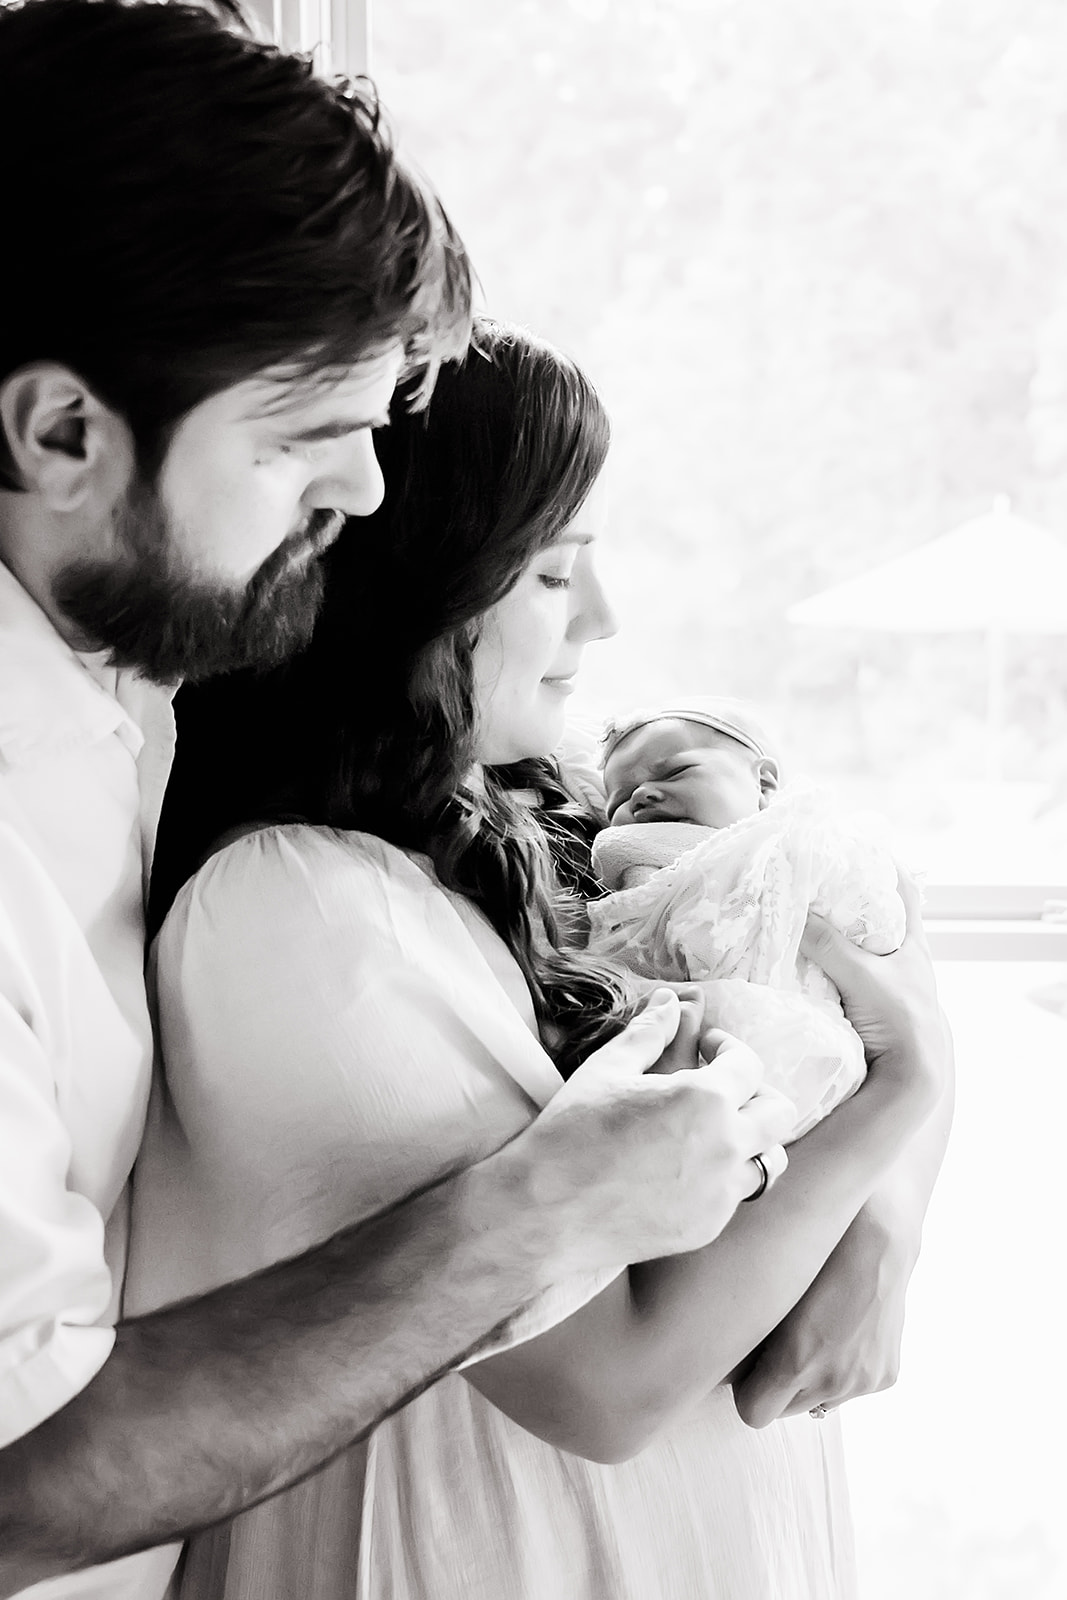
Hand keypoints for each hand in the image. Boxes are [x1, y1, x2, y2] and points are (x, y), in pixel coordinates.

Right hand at [518, 989, 795, 1273]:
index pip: (748, 1065)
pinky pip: (736, 1193)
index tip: (708, 1048)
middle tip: (723, 1087)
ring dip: (751, 1139)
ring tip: (713, 1131)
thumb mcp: (608, 1069)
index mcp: (704, 1098)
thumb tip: (670, 1001)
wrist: (548, 1214)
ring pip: (768, 1159)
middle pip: (778, 1113)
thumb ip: (648, 1032)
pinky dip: (723, 1175)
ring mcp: (721, 1192)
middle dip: (757, 1092)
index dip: (728, 1049)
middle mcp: (726, 1146)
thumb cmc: (572, 1133)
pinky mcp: (709, 1225)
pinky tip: (686, 1166)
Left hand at [732, 1198, 912, 1427]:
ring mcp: (863, 1380)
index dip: (747, 1387)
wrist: (878, 1229)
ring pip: (820, 1401)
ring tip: (815, 1330)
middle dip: (778, 1384)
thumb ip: (749, 1335)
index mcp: (796, 1361)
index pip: (752, 1413)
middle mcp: (833, 1380)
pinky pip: (852, 1387)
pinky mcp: (887, 1374)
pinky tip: (844, 1328)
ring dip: (812, 1378)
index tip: (750, 1361)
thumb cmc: (813, 1248)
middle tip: (780, 1341)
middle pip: (785, 1410)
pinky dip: (843, 1368)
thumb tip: (722, 1356)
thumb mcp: (770, 1289)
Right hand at [801, 869, 945, 1081]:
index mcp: (911, 943)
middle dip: (839, 895)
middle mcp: (896, 957)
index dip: (879, 861)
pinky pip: (833, 971)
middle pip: (869, 912)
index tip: (849, 842)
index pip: (900, 887)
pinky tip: (791, 957)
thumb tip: (793, 911)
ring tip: (790, 912)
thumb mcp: (866, 976)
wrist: (908, 1076)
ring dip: (823, 931)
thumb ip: (831, 946)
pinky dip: (814, 962)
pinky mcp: (858, 1003)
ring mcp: (877, 981)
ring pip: (848, 943)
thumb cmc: (902, 1021)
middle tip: (805, 878)